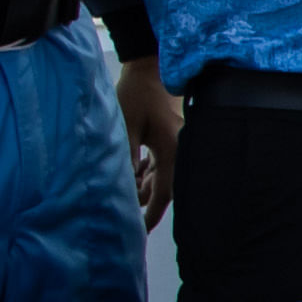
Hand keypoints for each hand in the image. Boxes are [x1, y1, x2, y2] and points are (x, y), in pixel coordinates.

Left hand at [116, 58, 179, 226]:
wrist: (149, 69)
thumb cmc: (136, 95)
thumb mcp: (124, 128)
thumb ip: (124, 161)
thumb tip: (120, 189)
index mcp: (172, 153)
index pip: (162, 195)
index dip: (149, 216)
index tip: (137, 232)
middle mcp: (181, 153)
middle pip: (164, 189)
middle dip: (143, 196)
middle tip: (122, 195)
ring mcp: (180, 147)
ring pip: (163, 178)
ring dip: (144, 182)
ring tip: (127, 172)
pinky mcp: (175, 141)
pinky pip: (164, 166)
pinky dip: (149, 171)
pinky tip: (135, 163)